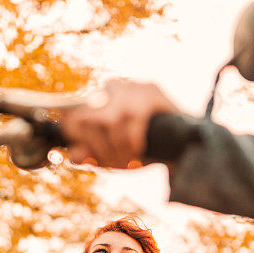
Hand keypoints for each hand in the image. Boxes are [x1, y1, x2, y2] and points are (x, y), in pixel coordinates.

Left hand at [60, 79, 178, 167]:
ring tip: (131, 159)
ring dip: (119, 147)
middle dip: (100, 147)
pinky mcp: (152, 91)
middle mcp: (111, 87)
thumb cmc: (142, 148)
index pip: (72, 115)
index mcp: (96, 99)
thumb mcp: (111, 156)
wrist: (182, 146)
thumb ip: (91, 154)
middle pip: (88, 118)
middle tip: (116, 163)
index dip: (78, 141)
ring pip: (111, 118)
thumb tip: (74, 155)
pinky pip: (134, 118)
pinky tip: (140, 149)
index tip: (92, 158)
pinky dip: (134, 139)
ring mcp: (132, 86)